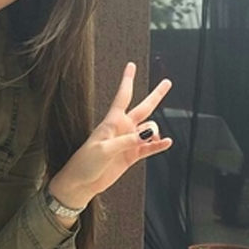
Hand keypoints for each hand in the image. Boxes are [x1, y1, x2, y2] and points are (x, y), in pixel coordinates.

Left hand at [49, 62, 172, 208]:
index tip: (131, 65)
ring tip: (156, 140)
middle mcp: (122, 129)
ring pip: (150, 130)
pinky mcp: (131, 156)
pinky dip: (159, 146)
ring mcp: (128, 142)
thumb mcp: (105, 149)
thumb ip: (128, 141)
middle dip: (155, 96)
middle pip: (143, 108)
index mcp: (111, 122)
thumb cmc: (85, 163)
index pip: (122, 97)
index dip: (127, 81)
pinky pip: (149, 148)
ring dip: (156, 134)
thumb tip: (150, 133)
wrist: (81, 183)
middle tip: (167, 82)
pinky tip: (167, 143)